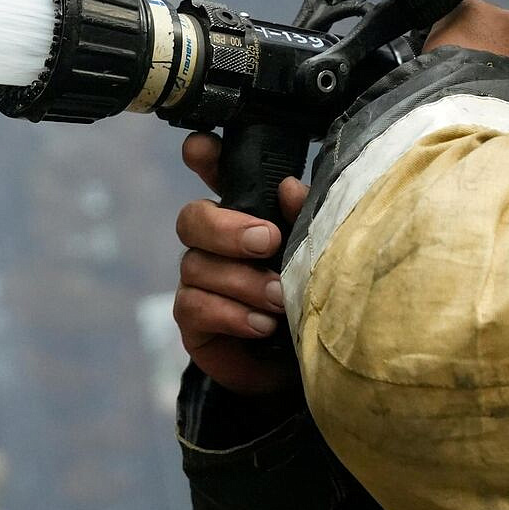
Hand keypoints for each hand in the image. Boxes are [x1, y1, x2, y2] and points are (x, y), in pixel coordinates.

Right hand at [172, 132, 307, 395]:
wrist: (302, 364)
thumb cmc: (308, 296)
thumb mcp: (315, 255)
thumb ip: (304, 219)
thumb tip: (289, 187)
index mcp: (244, 215)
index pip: (216, 177)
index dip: (204, 157)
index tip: (201, 145)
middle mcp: (213, 243)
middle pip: (192, 218)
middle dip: (227, 228)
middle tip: (268, 242)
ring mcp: (198, 280)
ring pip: (196, 266)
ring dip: (242, 282)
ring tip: (279, 298)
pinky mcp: (193, 319)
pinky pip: (194, 306)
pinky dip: (230, 314)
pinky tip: (260, 325)